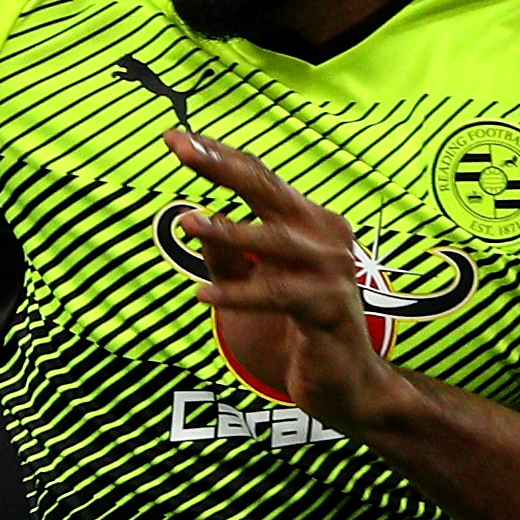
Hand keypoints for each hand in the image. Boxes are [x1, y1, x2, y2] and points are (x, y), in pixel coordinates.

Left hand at [167, 129, 415, 432]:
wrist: (345, 382)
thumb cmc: (297, 326)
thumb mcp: (253, 283)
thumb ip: (227, 254)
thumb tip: (193, 219)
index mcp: (308, 222)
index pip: (260, 178)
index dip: (219, 155)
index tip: (175, 137)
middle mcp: (325, 236)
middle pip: (268, 190)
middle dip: (221, 166)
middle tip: (180, 147)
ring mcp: (332, 271)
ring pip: (275, 242)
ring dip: (230, 231)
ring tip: (186, 221)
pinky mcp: (328, 309)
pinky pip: (278, 295)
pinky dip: (240, 295)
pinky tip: (203, 296)